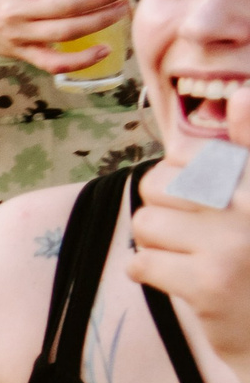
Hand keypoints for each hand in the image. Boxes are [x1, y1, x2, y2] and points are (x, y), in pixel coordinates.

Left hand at [131, 164, 249, 382]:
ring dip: (155, 243)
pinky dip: (147, 272)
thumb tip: (237, 98)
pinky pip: (143, 262)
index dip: (177, 177)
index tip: (197, 200)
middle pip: (158, 184)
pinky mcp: (210, 284)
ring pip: (146, 223)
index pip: (187, 151)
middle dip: (160, 209)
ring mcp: (232, 243)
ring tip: (185, 256)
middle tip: (187, 233)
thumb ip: (248, 145)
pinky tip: (175, 279)